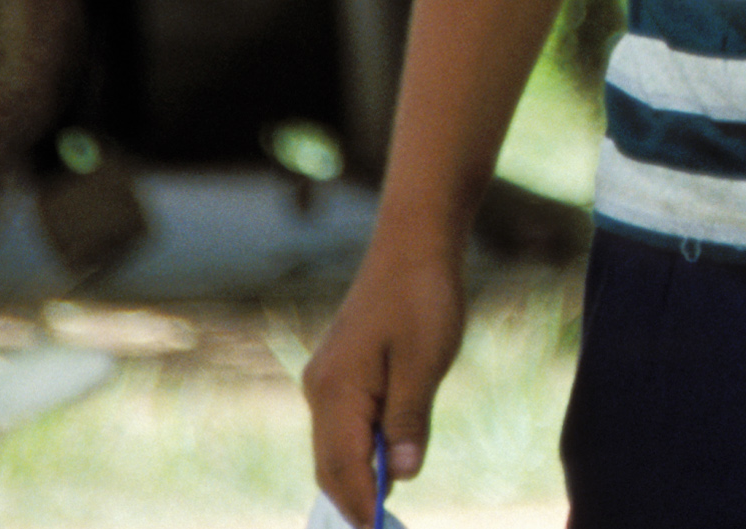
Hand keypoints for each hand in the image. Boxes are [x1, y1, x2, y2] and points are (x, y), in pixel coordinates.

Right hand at [301, 237, 463, 524]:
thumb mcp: (425, 363)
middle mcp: (321, 390)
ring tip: (383, 510)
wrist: (414, 242)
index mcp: (336, 391)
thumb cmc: (423, 297)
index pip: (343, 467)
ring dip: (360, 475)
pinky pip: (346, 424)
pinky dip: (362, 449)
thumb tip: (401, 475)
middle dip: (354, 499)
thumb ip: (409, 421)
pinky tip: (387, 462)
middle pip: (331, 463)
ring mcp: (327, 379)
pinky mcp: (342, 371)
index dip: (361, 506)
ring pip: (337, 445)